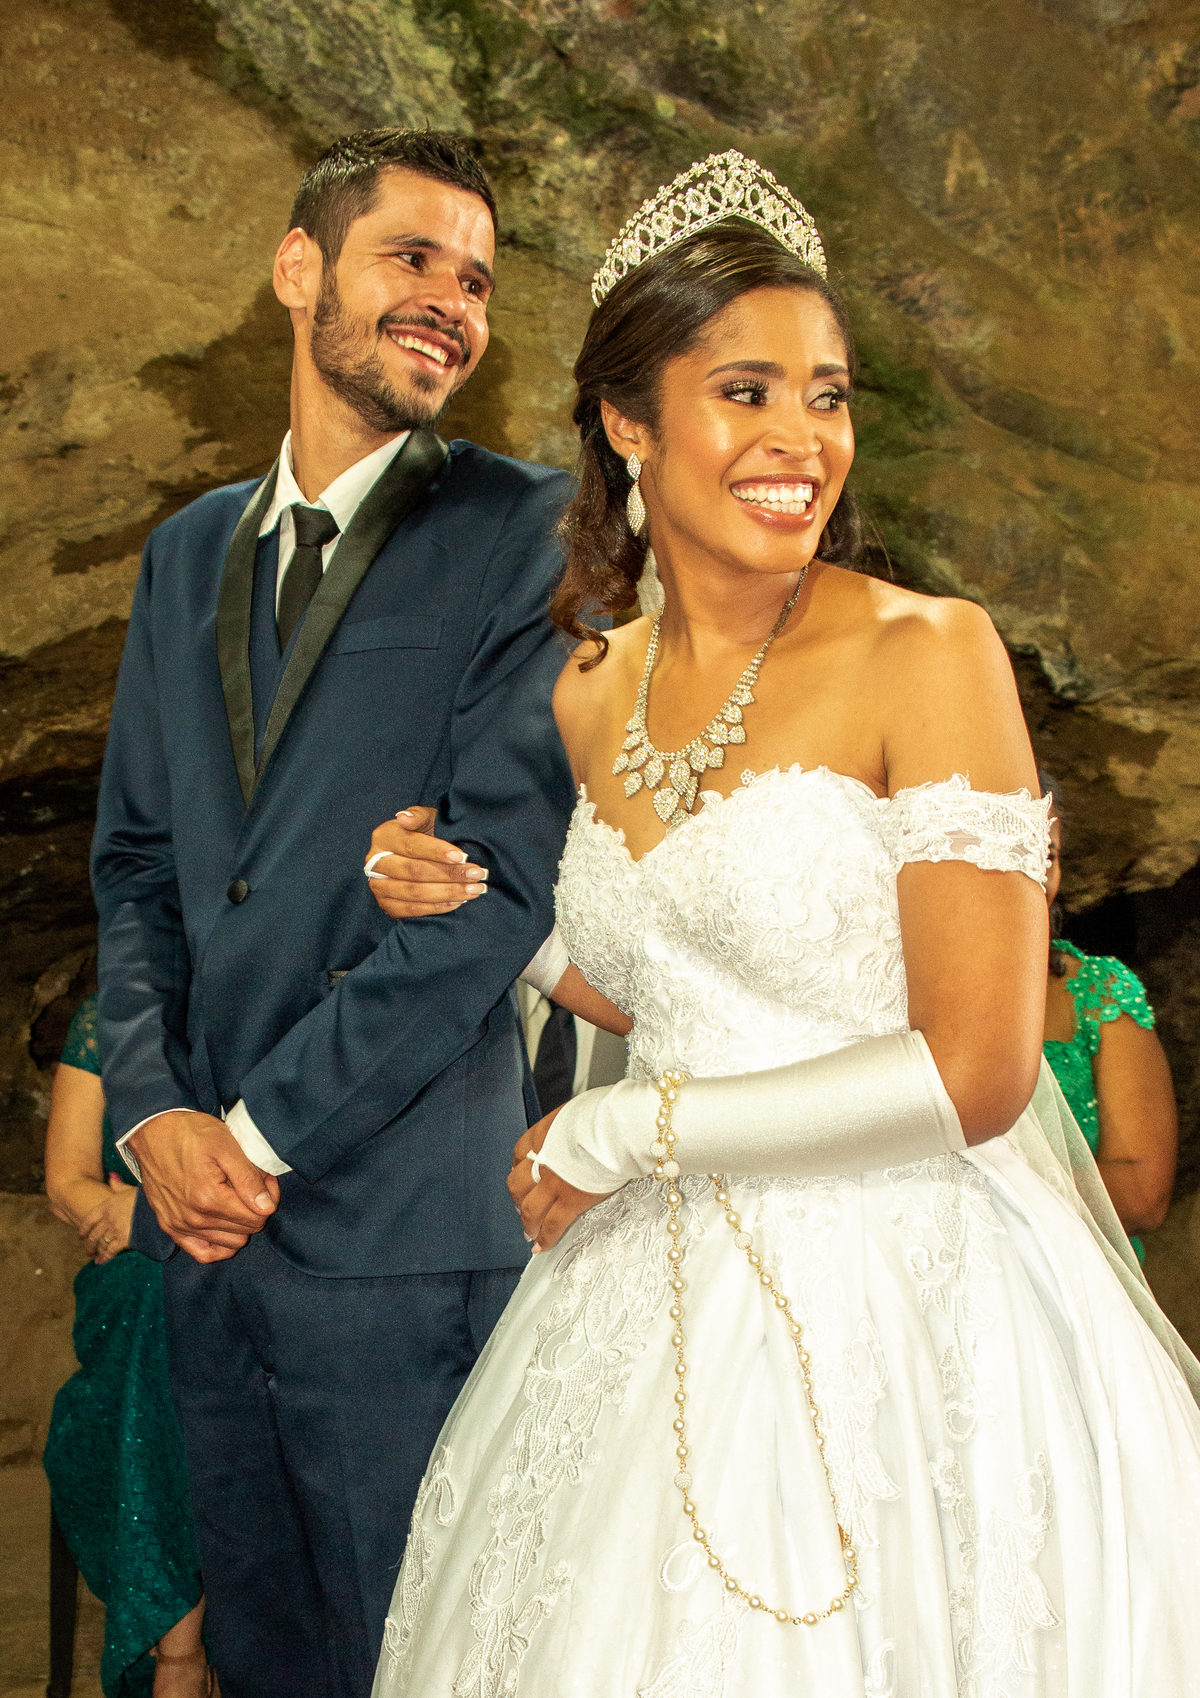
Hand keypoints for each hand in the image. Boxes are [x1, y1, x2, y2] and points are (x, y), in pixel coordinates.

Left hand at [77, 1173, 136, 1262]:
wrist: (157, 1207)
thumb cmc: (144, 1198)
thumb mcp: (130, 1189)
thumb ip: (118, 1186)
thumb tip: (111, 1177)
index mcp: (108, 1204)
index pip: (89, 1218)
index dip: (84, 1229)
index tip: (81, 1236)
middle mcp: (108, 1218)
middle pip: (93, 1234)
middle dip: (89, 1244)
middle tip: (88, 1251)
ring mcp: (114, 1229)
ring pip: (100, 1243)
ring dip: (97, 1252)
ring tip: (95, 1258)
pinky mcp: (123, 1239)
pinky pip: (110, 1251)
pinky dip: (105, 1257)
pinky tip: (102, 1262)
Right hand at [129, 1110, 280, 1263]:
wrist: (153, 1131)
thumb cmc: (190, 1133)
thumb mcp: (226, 1146)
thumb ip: (248, 1178)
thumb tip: (266, 1207)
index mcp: (209, 1199)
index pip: (258, 1217)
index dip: (268, 1197)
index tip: (264, 1178)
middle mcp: (194, 1219)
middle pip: (246, 1231)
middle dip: (256, 1209)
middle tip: (251, 1184)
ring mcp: (180, 1226)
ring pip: (229, 1244)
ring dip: (239, 1224)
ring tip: (235, 1198)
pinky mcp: (170, 1227)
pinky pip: (203, 1253)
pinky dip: (219, 1245)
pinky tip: (224, 1226)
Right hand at [365, 805, 488, 918]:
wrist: (420, 857)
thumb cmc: (427, 835)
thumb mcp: (426, 819)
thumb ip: (418, 815)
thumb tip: (404, 818)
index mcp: (384, 836)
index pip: (411, 845)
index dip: (437, 852)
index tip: (462, 857)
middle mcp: (375, 862)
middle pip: (414, 871)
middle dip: (449, 874)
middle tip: (476, 874)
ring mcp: (378, 886)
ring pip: (414, 893)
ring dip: (448, 892)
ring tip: (473, 889)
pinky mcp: (386, 905)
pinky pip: (413, 910)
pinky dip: (438, 907)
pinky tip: (459, 902)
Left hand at [507, 1109, 611, 1251]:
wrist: (621, 1126)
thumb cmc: (610, 1114)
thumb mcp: (579, 1112)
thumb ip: (570, 1127)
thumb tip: (577, 1130)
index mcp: (543, 1134)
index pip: (520, 1153)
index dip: (518, 1169)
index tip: (522, 1176)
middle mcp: (542, 1158)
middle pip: (517, 1184)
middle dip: (518, 1199)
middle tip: (522, 1207)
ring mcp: (553, 1182)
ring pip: (529, 1209)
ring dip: (528, 1223)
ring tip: (530, 1232)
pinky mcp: (570, 1200)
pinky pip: (552, 1224)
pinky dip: (545, 1238)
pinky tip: (541, 1246)